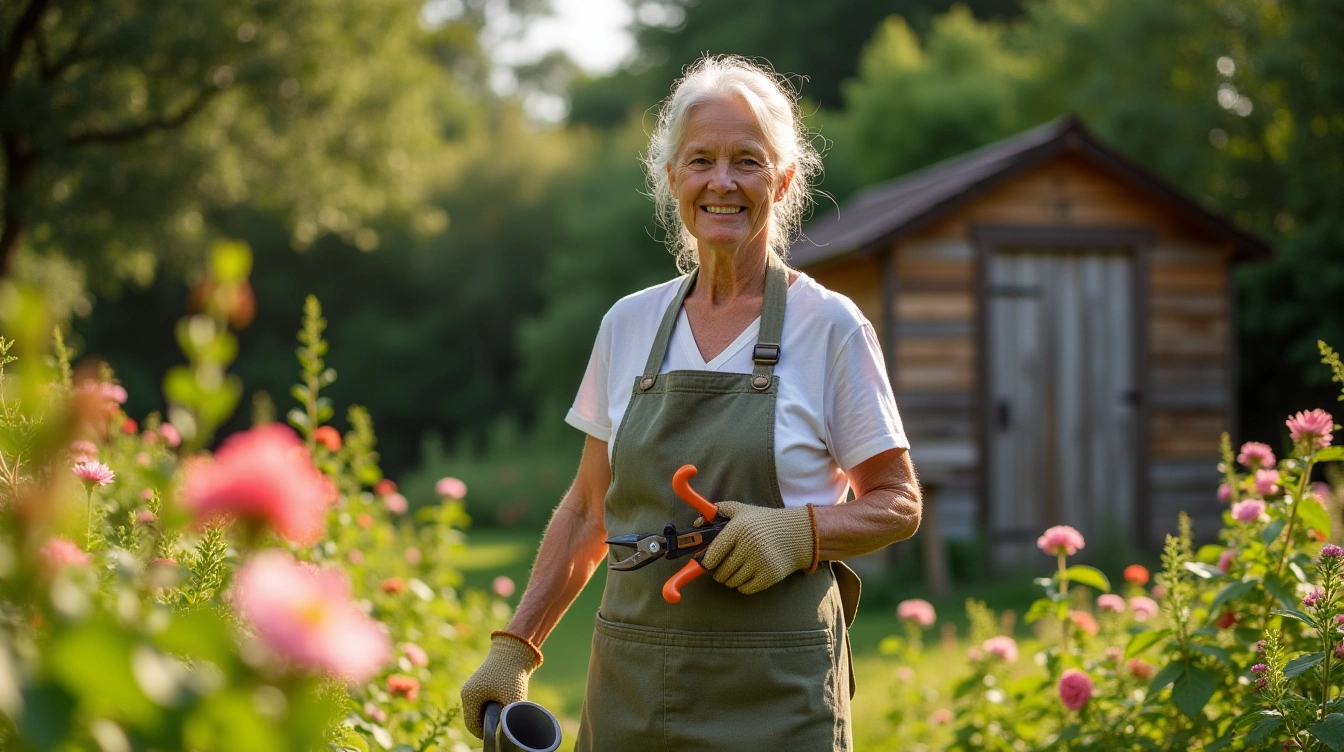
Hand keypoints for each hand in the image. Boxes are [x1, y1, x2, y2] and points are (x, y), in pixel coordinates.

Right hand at [459, 631, 542, 738]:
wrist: (515, 648)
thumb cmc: (512, 673)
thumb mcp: (513, 697)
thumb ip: (512, 716)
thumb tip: (512, 731)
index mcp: (469, 697)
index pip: (472, 726)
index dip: (486, 733)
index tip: (501, 733)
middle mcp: (467, 693)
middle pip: (475, 719)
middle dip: (489, 724)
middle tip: (505, 723)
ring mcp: (473, 688)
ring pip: (480, 711)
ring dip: (492, 715)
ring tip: (506, 711)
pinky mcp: (481, 684)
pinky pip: (484, 703)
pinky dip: (493, 706)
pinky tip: (506, 703)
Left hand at [697, 502, 815, 593]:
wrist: (798, 534)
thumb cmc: (764, 522)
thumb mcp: (741, 510)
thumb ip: (717, 511)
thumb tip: (697, 524)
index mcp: (739, 529)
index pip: (712, 555)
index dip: (705, 562)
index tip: (705, 562)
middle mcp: (749, 546)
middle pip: (720, 572)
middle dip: (717, 571)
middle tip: (722, 565)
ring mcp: (760, 563)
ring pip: (730, 582)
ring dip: (729, 578)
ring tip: (736, 568)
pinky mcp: (769, 576)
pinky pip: (744, 589)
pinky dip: (742, 585)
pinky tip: (748, 573)